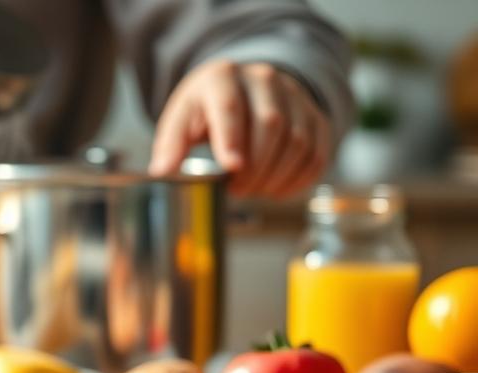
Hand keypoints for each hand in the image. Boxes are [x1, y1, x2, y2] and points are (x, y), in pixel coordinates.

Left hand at [149, 60, 331, 198]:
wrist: (243, 90)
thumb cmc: (206, 110)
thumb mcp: (181, 120)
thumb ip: (170, 144)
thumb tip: (162, 171)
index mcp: (222, 77)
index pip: (230, 106)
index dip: (232, 138)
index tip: (231, 167)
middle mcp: (263, 79)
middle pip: (270, 124)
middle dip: (254, 166)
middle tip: (237, 190)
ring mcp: (294, 95)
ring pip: (297, 140)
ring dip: (276, 175)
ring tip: (253, 190)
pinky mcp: (315, 116)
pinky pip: (317, 152)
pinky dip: (298, 179)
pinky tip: (276, 190)